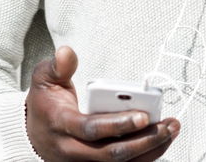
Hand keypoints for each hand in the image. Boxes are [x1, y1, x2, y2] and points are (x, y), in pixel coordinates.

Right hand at [26, 46, 179, 160]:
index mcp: (61, 126)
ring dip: (149, 150)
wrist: (34, 134)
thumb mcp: (44, 79)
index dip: (118, 125)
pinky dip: (145, 156)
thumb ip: (58, 66)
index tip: (142, 115)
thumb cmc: (45, 105)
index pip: (91, 129)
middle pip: (111, 154)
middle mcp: (73, 150)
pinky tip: (161, 141)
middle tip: (166, 125)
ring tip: (170, 130)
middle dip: (143, 141)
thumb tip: (67, 53)